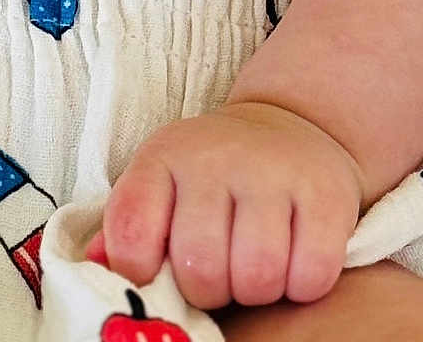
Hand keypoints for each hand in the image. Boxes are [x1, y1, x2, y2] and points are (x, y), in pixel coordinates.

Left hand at [82, 102, 363, 311]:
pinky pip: (311, 275)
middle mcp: (216, 157)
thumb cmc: (211, 178)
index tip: (159, 270)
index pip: (132, 236)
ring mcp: (273, 171)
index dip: (141, 272)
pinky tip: (294, 258)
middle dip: (209, 289)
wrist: (288, 131)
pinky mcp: (325, 193)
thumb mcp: (162, 188)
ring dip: (256, 290)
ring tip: (254, 264)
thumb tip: (96, 270)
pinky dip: (302, 284)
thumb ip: (128, 231)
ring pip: (257, 277)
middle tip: (219, 269)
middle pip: (200, 270)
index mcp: (164, 158)